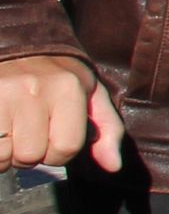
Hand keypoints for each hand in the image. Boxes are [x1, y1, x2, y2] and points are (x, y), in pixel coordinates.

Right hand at [0, 52, 120, 172]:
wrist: (17, 47)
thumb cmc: (58, 77)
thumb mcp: (91, 94)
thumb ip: (107, 130)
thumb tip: (113, 166)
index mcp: (67, 88)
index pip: (66, 147)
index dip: (59, 153)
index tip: (53, 140)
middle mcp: (33, 89)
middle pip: (31, 155)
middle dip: (31, 154)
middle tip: (29, 135)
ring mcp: (1, 93)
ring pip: (2, 155)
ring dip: (6, 154)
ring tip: (12, 133)